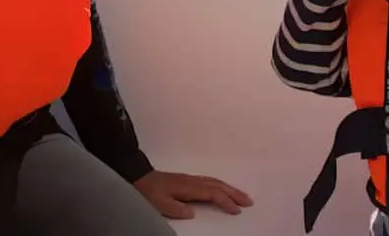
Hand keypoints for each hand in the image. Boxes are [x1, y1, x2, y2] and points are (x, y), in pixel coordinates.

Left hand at [133, 169, 252, 218]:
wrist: (138, 177)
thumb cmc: (149, 192)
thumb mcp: (160, 204)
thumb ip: (177, 209)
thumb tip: (193, 212)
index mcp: (189, 187)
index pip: (212, 194)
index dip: (225, 202)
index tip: (237, 211)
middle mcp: (193, 181)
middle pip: (218, 186)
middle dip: (234, 193)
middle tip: (249, 201)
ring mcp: (191, 179)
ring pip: (215, 182)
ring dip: (230, 188)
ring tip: (242, 196)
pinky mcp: (188, 180)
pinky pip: (210, 181)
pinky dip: (221, 185)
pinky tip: (223, 188)